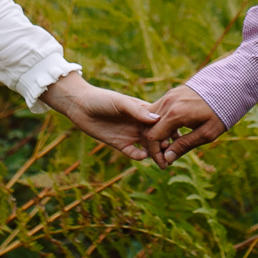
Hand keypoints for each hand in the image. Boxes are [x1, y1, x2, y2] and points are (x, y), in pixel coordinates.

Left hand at [41, 71, 160, 160]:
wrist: (80, 106)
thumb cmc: (102, 99)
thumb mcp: (120, 102)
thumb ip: (137, 111)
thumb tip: (156, 119)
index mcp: (143, 111)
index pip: (161, 121)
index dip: (169, 128)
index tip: (177, 134)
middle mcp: (139, 124)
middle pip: (157, 136)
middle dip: (165, 144)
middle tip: (172, 151)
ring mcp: (131, 134)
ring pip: (148, 146)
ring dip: (155, 153)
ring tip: (161, 158)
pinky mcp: (120, 144)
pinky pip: (133, 152)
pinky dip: (139, 155)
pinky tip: (143, 156)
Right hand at [143, 84, 225, 168]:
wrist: (229, 86)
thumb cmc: (220, 112)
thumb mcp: (207, 133)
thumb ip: (185, 145)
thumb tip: (167, 158)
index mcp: (176, 114)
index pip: (153, 136)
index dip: (155, 153)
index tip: (164, 164)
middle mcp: (168, 102)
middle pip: (148, 127)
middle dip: (154, 145)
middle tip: (167, 157)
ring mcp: (169, 96)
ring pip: (151, 119)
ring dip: (157, 133)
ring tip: (171, 145)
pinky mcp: (172, 93)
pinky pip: (159, 110)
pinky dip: (161, 124)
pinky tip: (174, 133)